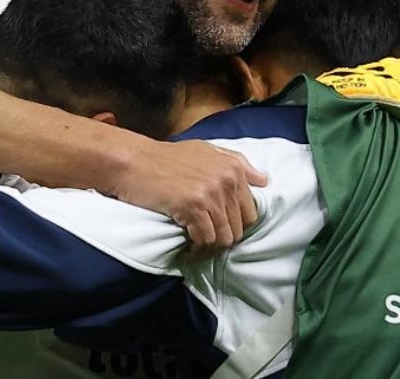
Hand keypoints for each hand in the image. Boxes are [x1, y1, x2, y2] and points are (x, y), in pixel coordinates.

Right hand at [110, 139, 266, 254]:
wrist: (134, 161)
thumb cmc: (167, 157)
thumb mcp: (206, 151)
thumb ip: (237, 163)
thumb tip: (264, 180)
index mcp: (234, 167)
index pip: (250, 211)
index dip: (234, 224)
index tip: (218, 227)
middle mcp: (227, 179)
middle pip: (239, 227)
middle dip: (222, 236)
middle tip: (203, 238)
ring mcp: (211, 193)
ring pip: (224, 237)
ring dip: (209, 246)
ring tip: (194, 244)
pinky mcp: (193, 206)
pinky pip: (205, 239)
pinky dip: (195, 248)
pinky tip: (185, 245)